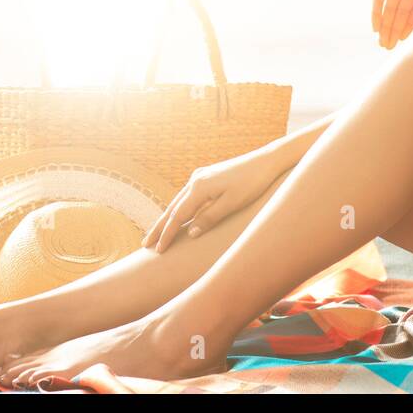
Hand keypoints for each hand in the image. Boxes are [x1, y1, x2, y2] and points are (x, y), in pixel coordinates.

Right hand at [139, 153, 278, 252]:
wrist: (267, 161)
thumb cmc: (253, 183)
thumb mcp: (232, 204)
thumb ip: (210, 218)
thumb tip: (190, 233)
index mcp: (199, 187)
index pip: (178, 216)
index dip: (167, 235)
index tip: (158, 251)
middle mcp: (195, 179)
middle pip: (173, 208)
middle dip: (159, 227)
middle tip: (144, 245)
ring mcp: (201, 176)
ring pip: (179, 201)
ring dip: (167, 218)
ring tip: (156, 234)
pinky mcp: (208, 176)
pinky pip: (188, 196)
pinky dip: (179, 209)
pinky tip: (177, 216)